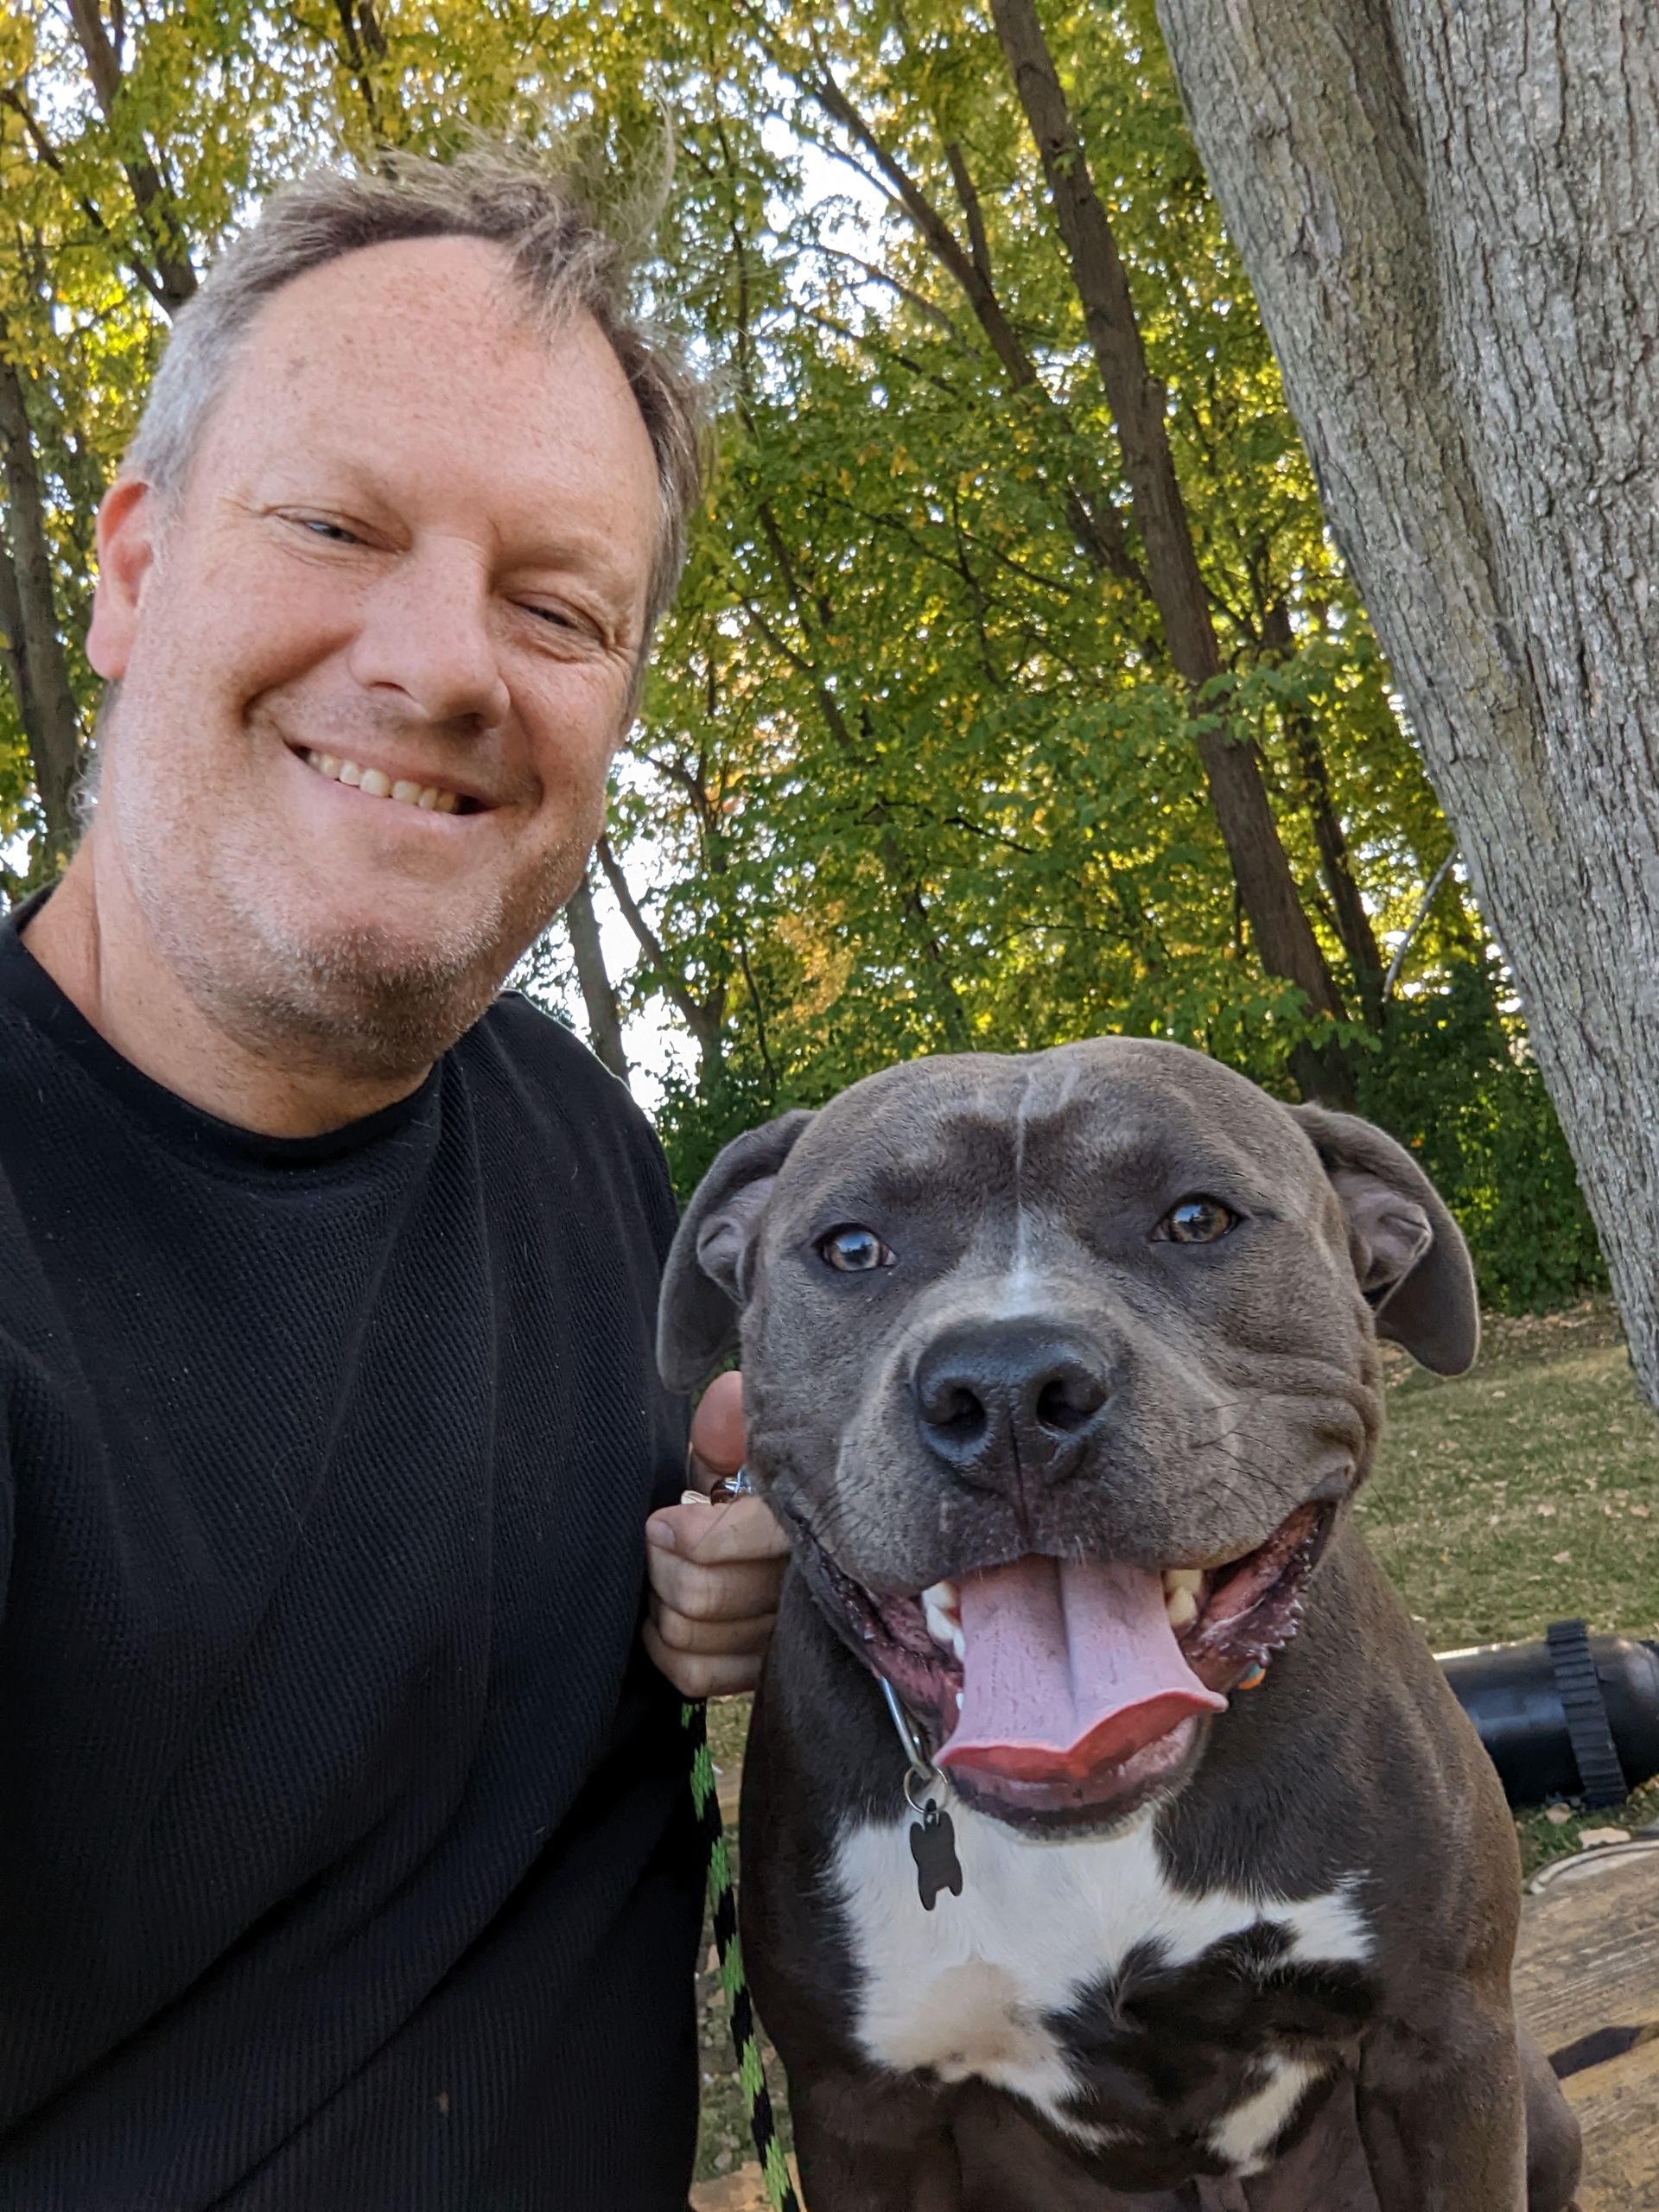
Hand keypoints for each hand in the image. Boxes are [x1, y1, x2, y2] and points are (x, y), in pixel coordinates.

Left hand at [644, 1372, 788, 1698]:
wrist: (776, 1531)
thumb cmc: (755, 1483)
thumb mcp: (748, 1445)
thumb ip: (734, 1423)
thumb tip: (726, 1398)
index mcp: (806, 1521)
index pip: (743, 1539)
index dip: (691, 1535)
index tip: (663, 1520)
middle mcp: (804, 1586)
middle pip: (704, 1595)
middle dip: (662, 1567)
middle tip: (657, 1542)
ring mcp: (785, 1635)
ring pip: (696, 1637)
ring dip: (662, 1606)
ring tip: (662, 1575)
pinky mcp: (763, 1670)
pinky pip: (697, 1677)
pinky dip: (667, 1650)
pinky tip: (664, 1620)